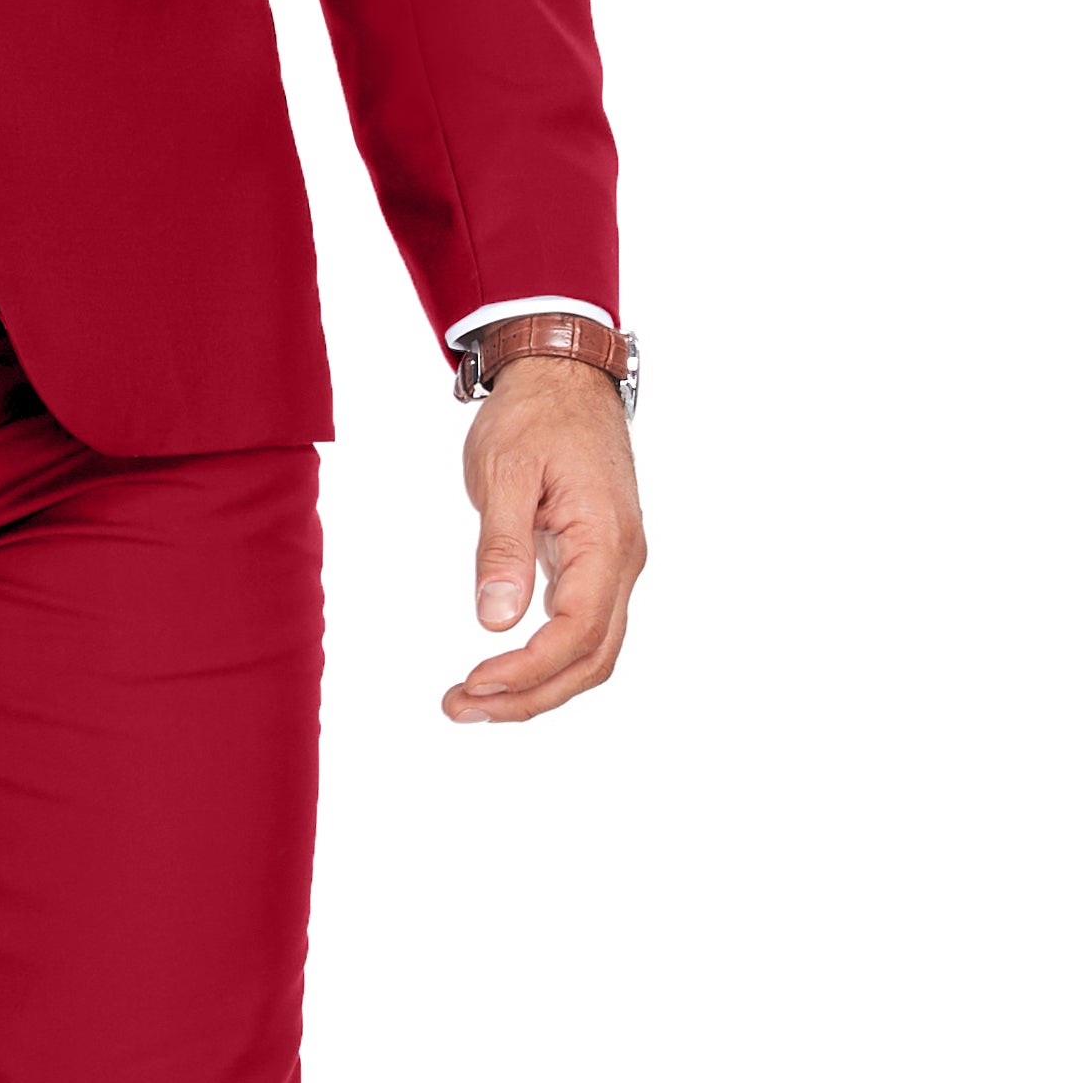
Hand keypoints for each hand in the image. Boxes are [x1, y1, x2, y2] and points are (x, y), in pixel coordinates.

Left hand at [445, 356, 644, 722]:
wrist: (564, 373)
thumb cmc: (534, 414)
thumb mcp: (504, 473)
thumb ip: (501, 548)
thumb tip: (495, 620)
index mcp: (605, 540)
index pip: (576, 632)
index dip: (527, 670)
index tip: (474, 682)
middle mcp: (621, 560)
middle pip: (592, 659)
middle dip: (529, 697)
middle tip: (460, 709)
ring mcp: (613, 563)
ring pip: (592, 651)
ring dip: (537, 686)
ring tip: (472, 700)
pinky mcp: (595, 561)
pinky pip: (582, 627)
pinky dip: (547, 660)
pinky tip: (503, 669)